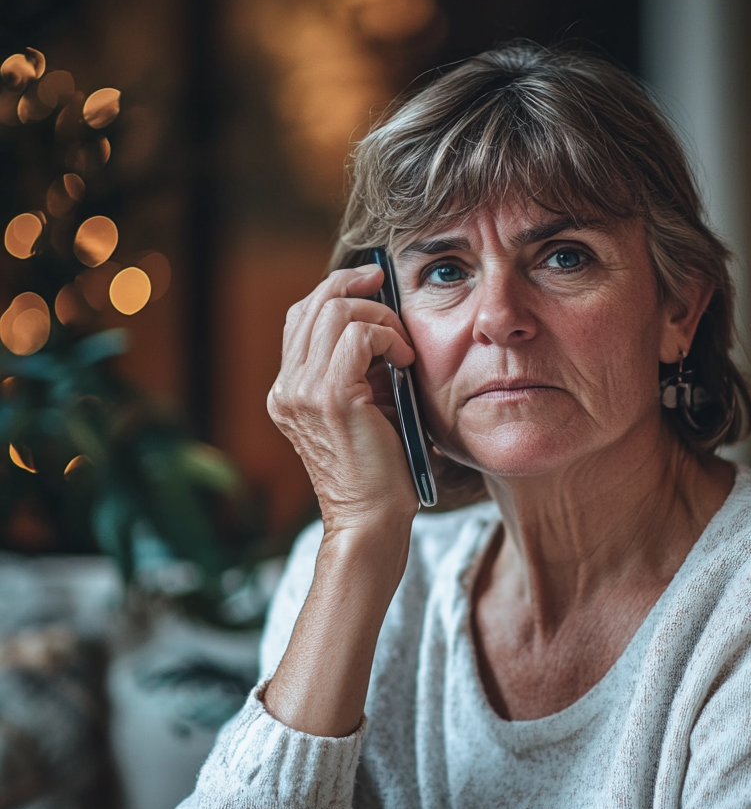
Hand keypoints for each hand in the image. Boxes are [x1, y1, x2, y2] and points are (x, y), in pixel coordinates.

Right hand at [268, 264, 418, 533]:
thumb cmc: (379, 471)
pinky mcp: (331, 398)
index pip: (302, 317)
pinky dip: (388, 337)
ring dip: (379, 316)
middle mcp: (287, 388)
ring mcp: (303, 392)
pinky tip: (405, 362)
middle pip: (314, 304)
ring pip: (335, 311)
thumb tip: (386, 326)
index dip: (337, 291)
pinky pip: (359, 336)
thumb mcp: (365, 409)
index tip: (375, 285)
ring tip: (403, 346)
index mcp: (289, 390)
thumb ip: (363, 370)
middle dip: (358, 287)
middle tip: (390, 290)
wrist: (371, 522)